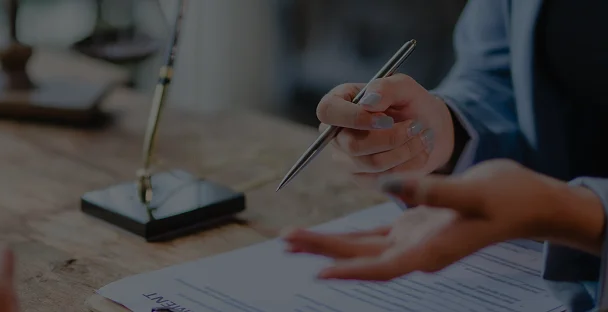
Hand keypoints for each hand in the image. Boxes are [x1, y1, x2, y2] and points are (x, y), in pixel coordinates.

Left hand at [282, 160, 604, 280]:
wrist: (528, 201)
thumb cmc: (508, 198)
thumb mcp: (474, 192)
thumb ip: (432, 191)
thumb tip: (390, 185)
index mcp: (431, 251)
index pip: (382, 266)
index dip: (350, 270)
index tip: (318, 272)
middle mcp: (417, 251)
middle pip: (360, 256)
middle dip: (322, 250)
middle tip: (284, 243)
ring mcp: (414, 240)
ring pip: (362, 246)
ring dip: (328, 243)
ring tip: (292, 240)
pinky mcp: (414, 227)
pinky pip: (374, 234)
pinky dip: (350, 234)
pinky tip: (328, 236)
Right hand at [316, 74, 454, 185]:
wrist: (429, 129)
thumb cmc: (411, 104)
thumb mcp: (404, 87)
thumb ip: (386, 88)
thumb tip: (368, 102)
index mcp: (339, 103)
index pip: (328, 111)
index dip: (355, 117)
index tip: (386, 119)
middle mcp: (336, 134)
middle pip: (353, 145)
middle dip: (391, 137)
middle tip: (416, 126)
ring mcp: (347, 159)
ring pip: (372, 163)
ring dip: (405, 150)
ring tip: (423, 137)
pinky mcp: (362, 178)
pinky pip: (384, 178)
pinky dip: (409, 164)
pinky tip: (419, 152)